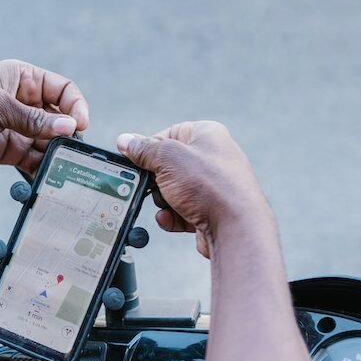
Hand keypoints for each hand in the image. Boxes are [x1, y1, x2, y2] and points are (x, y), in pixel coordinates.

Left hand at [0, 60, 88, 175]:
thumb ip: (33, 119)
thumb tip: (69, 126)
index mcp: (21, 78)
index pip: (61, 88)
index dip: (75, 105)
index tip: (80, 123)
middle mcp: (23, 101)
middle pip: (60, 116)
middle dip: (68, 131)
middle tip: (73, 147)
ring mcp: (17, 127)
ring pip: (49, 140)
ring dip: (58, 151)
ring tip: (65, 163)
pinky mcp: (9, 150)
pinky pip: (34, 158)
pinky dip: (43, 166)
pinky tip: (50, 174)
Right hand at [116, 121, 269, 257]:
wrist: (236, 228)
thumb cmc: (208, 185)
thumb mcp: (167, 158)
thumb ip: (143, 149)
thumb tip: (125, 140)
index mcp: (208, 134)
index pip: (170, 133)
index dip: (151, 147)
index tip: (136, 159)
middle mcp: (213, 158)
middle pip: (169, 164)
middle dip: (156, 179)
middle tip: (152, 185)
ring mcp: (213, 186)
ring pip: (173, 190)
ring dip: (163, 200)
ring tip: (170, 205)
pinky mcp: (211, 210)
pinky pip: (181, 210)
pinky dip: (173, 216)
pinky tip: (173, 219)